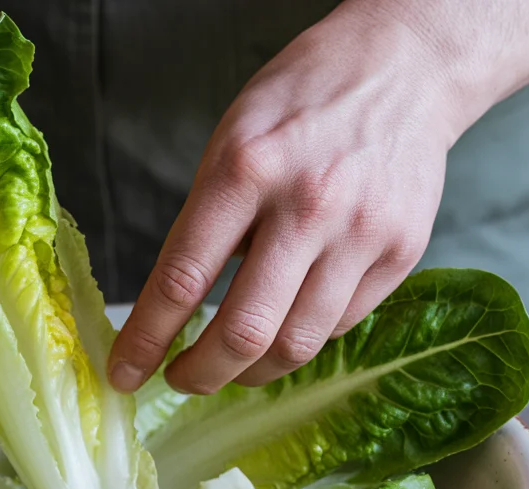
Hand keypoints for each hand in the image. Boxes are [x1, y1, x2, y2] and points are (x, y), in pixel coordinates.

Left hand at [109, 7, 458, 393]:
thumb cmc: (301, 105)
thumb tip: (174, 308)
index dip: (146, 339)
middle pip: (243, 331)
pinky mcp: (401, 253)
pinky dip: (300, 339)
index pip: (182, 279)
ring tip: (231, 366)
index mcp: (245, 170)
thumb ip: (207, 223)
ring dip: (251, 371)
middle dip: (200, 374)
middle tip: (181, 379)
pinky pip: (337, 326)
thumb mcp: (230, 143)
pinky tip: (283, 326)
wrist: (402, 68)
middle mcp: (306, 205)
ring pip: (296, 344)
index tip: (125, 372)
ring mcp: (360, 233)